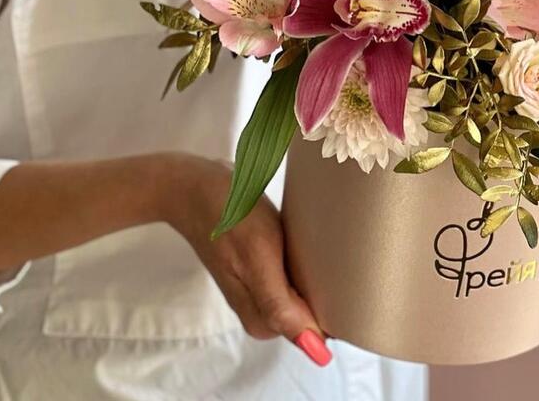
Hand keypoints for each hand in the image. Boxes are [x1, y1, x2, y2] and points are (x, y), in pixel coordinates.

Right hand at [161, 153, 331, 365]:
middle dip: (326, 286)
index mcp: (263, 319)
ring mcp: (262, 288)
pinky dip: (306, 260)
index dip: (333, 306)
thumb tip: (315, 350)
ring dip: (317, 271)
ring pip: (306, 291)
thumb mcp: (258, 258)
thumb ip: (280, 306)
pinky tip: (306, 242)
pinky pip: (296, 273)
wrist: (197, 188)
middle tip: (326, 251)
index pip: (316, 328)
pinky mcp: (261, 268)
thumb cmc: (232, 218)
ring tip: (317, 243)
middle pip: (313, 310)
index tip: (341, 278)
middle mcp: (263, 310)